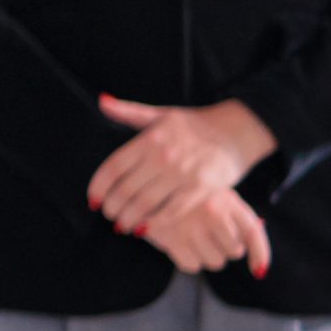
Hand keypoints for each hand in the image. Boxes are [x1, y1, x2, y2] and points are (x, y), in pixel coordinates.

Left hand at [88, 96, 276, 231]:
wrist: (238, 130)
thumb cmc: (195, 124)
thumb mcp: (161, 114)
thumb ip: (129, 112)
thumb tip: (102, 101)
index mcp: (148, 140)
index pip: (114, 167)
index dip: (99, 187)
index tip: (93, 199)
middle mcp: (162, 157)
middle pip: (126, 189)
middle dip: (112, 207)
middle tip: (108, 215)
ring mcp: (182, 174)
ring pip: (146, 203)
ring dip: (130, 218)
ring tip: (122, 225)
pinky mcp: (201, 189)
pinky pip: (172, 211)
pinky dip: (156, 222)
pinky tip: (146, 228)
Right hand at [140, 190, 271, 277]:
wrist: (144, 185)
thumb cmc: (187, 195)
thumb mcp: (216, 197)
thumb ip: (238, 221)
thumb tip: (258, 266)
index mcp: (227, 200)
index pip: (252, 232)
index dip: (260, 254)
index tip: (258, 270)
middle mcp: (212, 212)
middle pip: (233, 252)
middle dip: (223, 249)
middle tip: (208, 237)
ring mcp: (192, 226)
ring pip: (214, 261)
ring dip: (205, 255)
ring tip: (192, 239)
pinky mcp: (172, 238)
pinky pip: (192, 265)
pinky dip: (187, 260)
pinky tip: (179, 244)